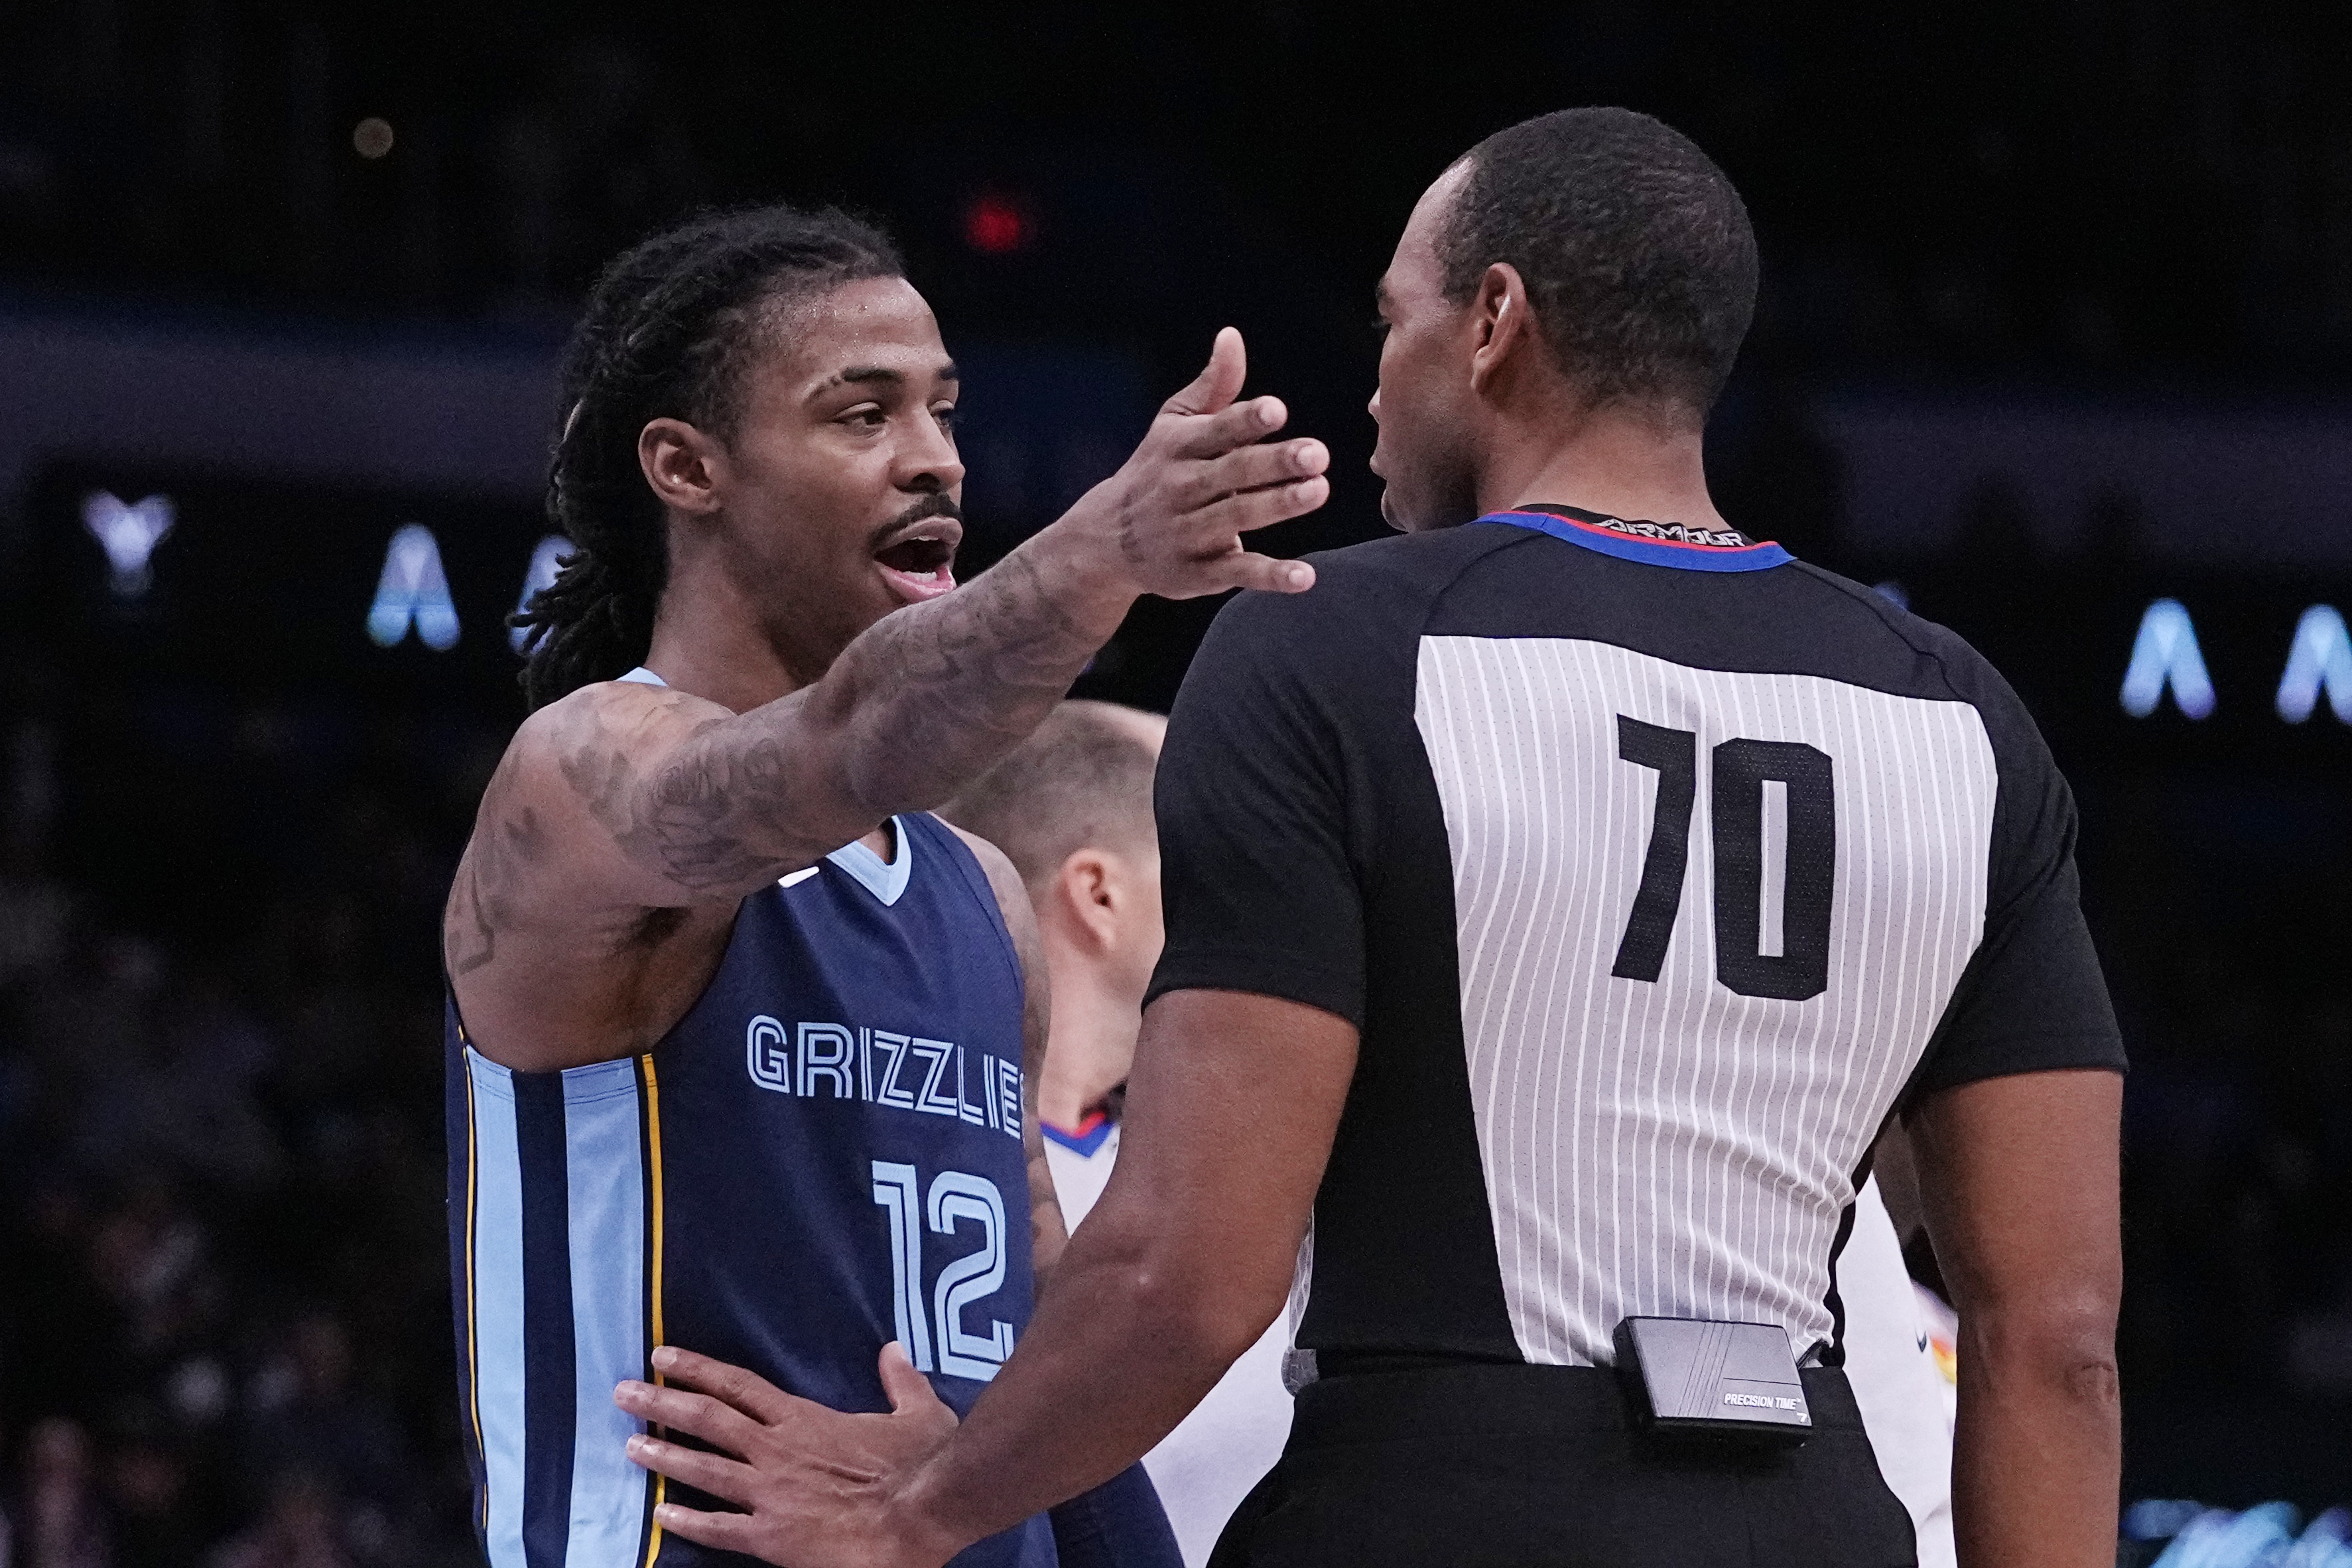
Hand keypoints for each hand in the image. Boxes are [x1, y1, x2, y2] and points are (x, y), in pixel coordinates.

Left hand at [616, 1342, 962, 1567]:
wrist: (920, 1513)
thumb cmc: (920, 1463)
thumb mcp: (918, 1411)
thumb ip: (900, 1380)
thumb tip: (893, 1349)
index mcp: (804, 1418)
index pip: (739, 1385)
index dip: (697, 1369)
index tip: (662, 1357)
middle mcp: (777, 1449)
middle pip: (708, 1419)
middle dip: (661, 1404)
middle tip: (622, 1393)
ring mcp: (770, 1492)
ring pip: (704, 1469)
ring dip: (664, 1456)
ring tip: (629, 1447)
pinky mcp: (772, 1535)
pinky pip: (720, 1528)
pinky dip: (688, 1522)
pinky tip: (661, 1516)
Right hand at [1060, 327, 1328, 599]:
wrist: (1104, 541)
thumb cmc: (1156, 470)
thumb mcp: (1174, 425)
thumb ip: (1212, 386)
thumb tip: (1232, 336)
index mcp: (1179, 446)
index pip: (1215, 431)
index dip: (1246, 420)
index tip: (1277, 410)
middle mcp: (1181, 488)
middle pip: (1231, 473)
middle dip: (1274, 463)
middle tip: (1317, 454)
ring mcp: (1188, 533)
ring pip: (1235, 518)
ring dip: (1277, 506)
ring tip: (1318, 491)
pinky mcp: (1197, 574)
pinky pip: (1236, 572)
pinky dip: (1270, 576)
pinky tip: (1305, 576)